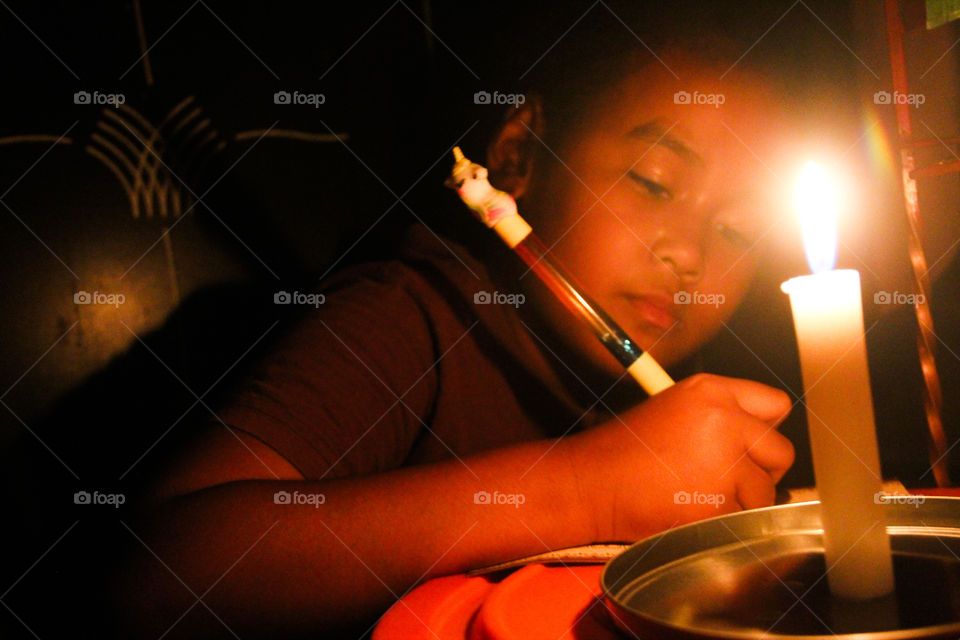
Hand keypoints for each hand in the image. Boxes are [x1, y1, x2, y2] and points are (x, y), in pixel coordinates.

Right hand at [561, 373, 793, 541]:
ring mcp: (725, 460)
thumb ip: (717, 417)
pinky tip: (690, 511)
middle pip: (781, 450)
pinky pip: (743, 518)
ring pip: (766, 491)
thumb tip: (756, 439)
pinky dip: (723, 522)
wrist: (591, 482)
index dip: (766, 430)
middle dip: (762, 472)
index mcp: (711, 390)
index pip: (775, 403)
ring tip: (700, 497)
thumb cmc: (623, 451)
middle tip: (731, 480)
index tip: (754, 447)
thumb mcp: (672, 410)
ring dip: (742, 502)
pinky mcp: (720, 499)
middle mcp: (724, 418)